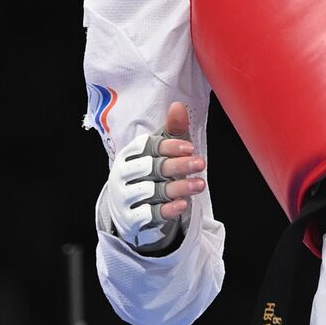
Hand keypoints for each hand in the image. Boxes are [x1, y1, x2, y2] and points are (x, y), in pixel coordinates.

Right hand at [106, 102, 206, 252]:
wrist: (130, 208)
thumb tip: (179, 106)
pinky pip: (149, 214)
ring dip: (178, 187)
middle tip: (201, 164)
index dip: (169, 146)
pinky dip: (167, 209)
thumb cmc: (152, 171)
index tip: (190, 147)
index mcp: (131, 154)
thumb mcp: (163, 150)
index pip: (147, 147)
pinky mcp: (132, 218)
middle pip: (152, 168)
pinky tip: (183, 204)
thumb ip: (172, 130)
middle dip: (177, 166)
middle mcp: (124, 174)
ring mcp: (126, 197)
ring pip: (153, 191)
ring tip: (200, 184)